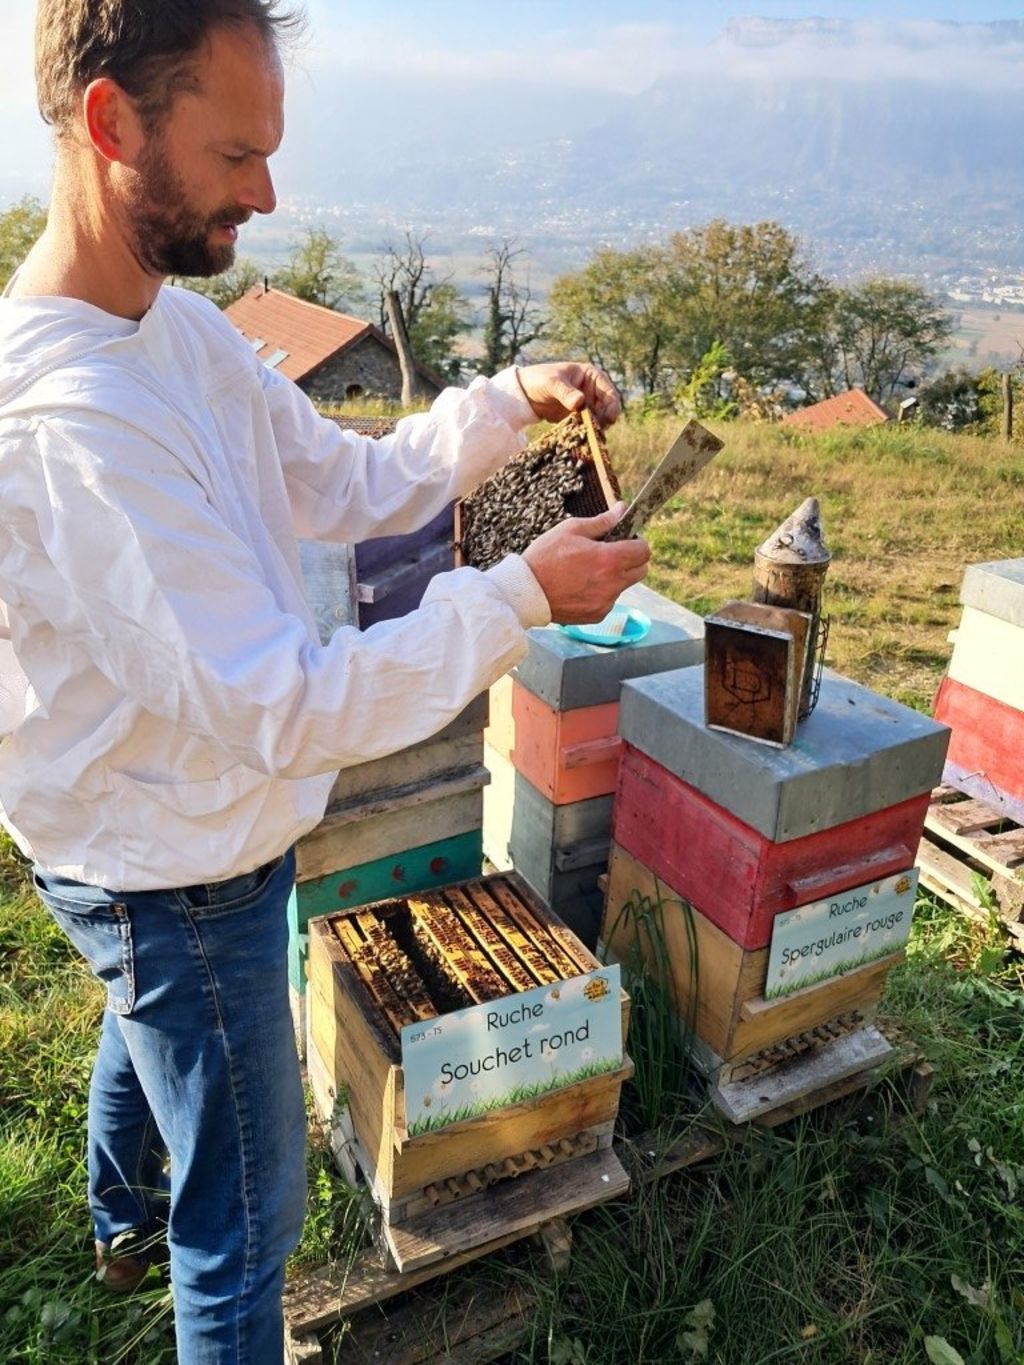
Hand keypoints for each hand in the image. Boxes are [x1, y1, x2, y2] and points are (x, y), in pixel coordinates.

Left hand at [516, 362, 621, 428]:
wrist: (524, 393)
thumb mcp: (552, 383)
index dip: (612, 405)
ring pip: (599, 419)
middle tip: (599, 430)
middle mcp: (592, 391)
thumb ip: (566, 393)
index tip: (610, 418)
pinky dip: (587, 432)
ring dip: (596, 427)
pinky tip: (582, 438)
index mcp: (591, 376)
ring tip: (590, 435)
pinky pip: (587, 426)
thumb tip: (580, 402)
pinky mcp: (578, 418)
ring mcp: (586, 405)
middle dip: (605, 419)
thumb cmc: (540, 379)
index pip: (608, 391)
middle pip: (607, 408)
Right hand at [523, 503, 649, 623]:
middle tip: (610, 554)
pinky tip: (581, 586)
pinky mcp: (597, 615)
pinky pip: (609, 601)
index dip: (637, 542)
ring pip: (624, 586)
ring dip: (615, 577)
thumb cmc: (545, 557)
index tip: (625, 540)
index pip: (644, 551)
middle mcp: (612, 583)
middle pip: (641, 570)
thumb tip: (622, 509)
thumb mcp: (571, 530)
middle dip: (631, 560)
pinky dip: (601, 593)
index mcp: (609, 559)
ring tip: (589, 571)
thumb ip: (602, 521)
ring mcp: (606, 602)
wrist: (526, 592)